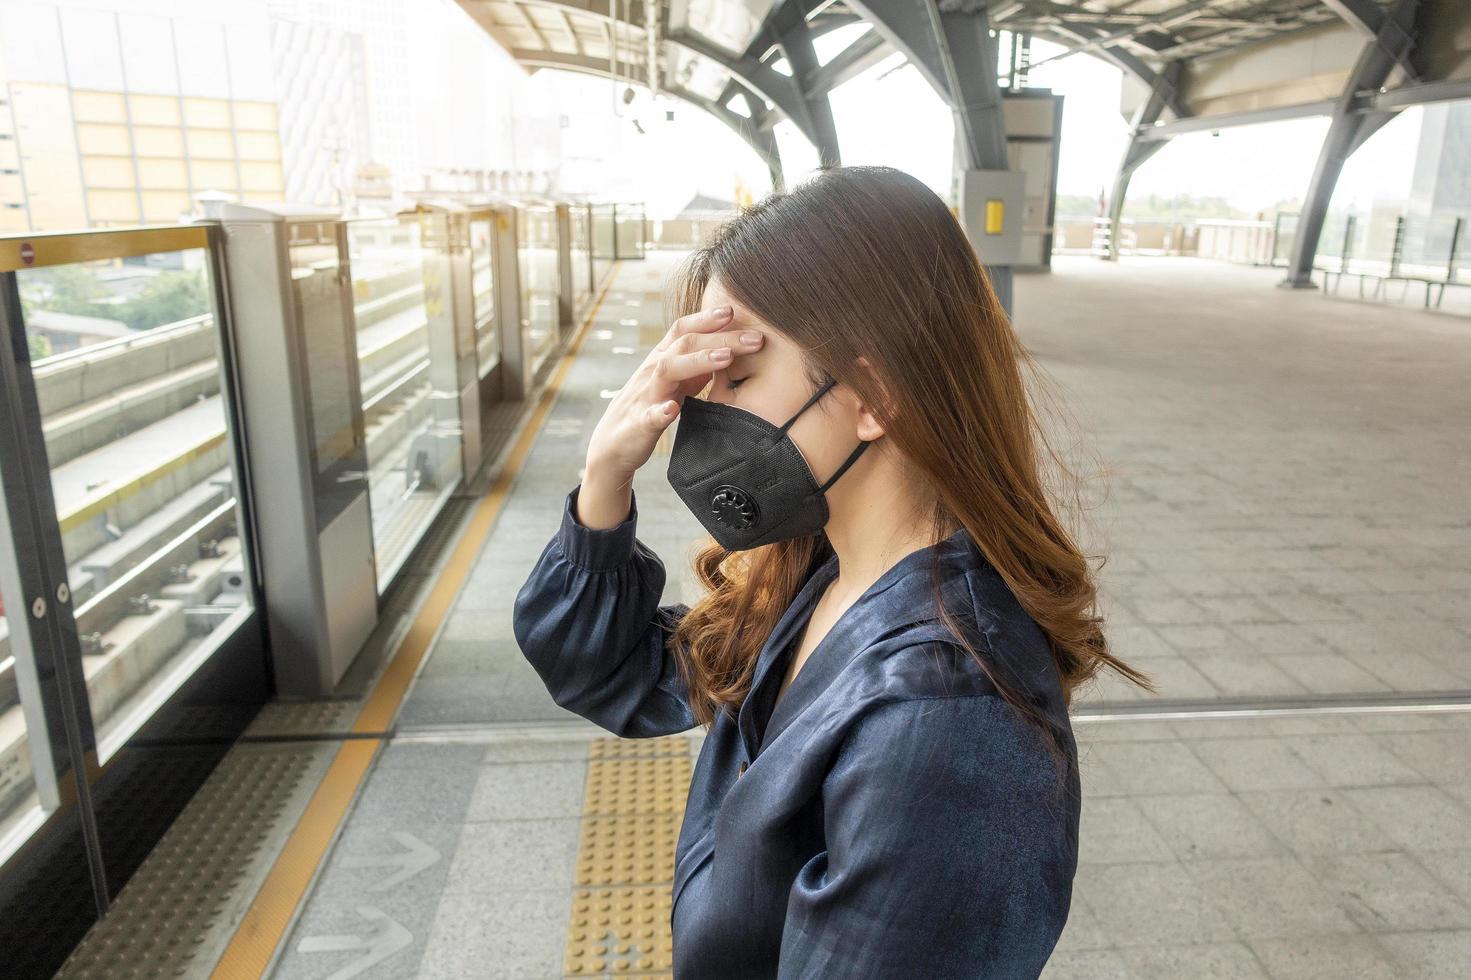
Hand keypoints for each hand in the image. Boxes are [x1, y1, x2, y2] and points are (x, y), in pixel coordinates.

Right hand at [577, 304, 763, 524]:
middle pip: (685, 344)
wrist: (613, 444)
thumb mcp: (675, 382)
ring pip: (667, 370)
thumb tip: (727, 348)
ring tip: (725, 359)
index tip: (734, 310)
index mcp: (662, 359)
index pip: (683, 330)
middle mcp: (652, 371)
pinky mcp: (639, 425)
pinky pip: (649, 416)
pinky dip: (660, 412)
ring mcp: (645, 397)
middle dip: (722, 338)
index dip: (707, 318)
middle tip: (756, 338)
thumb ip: (696, 366)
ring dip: (697, 362)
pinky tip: (673, 410)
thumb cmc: (648, 407)